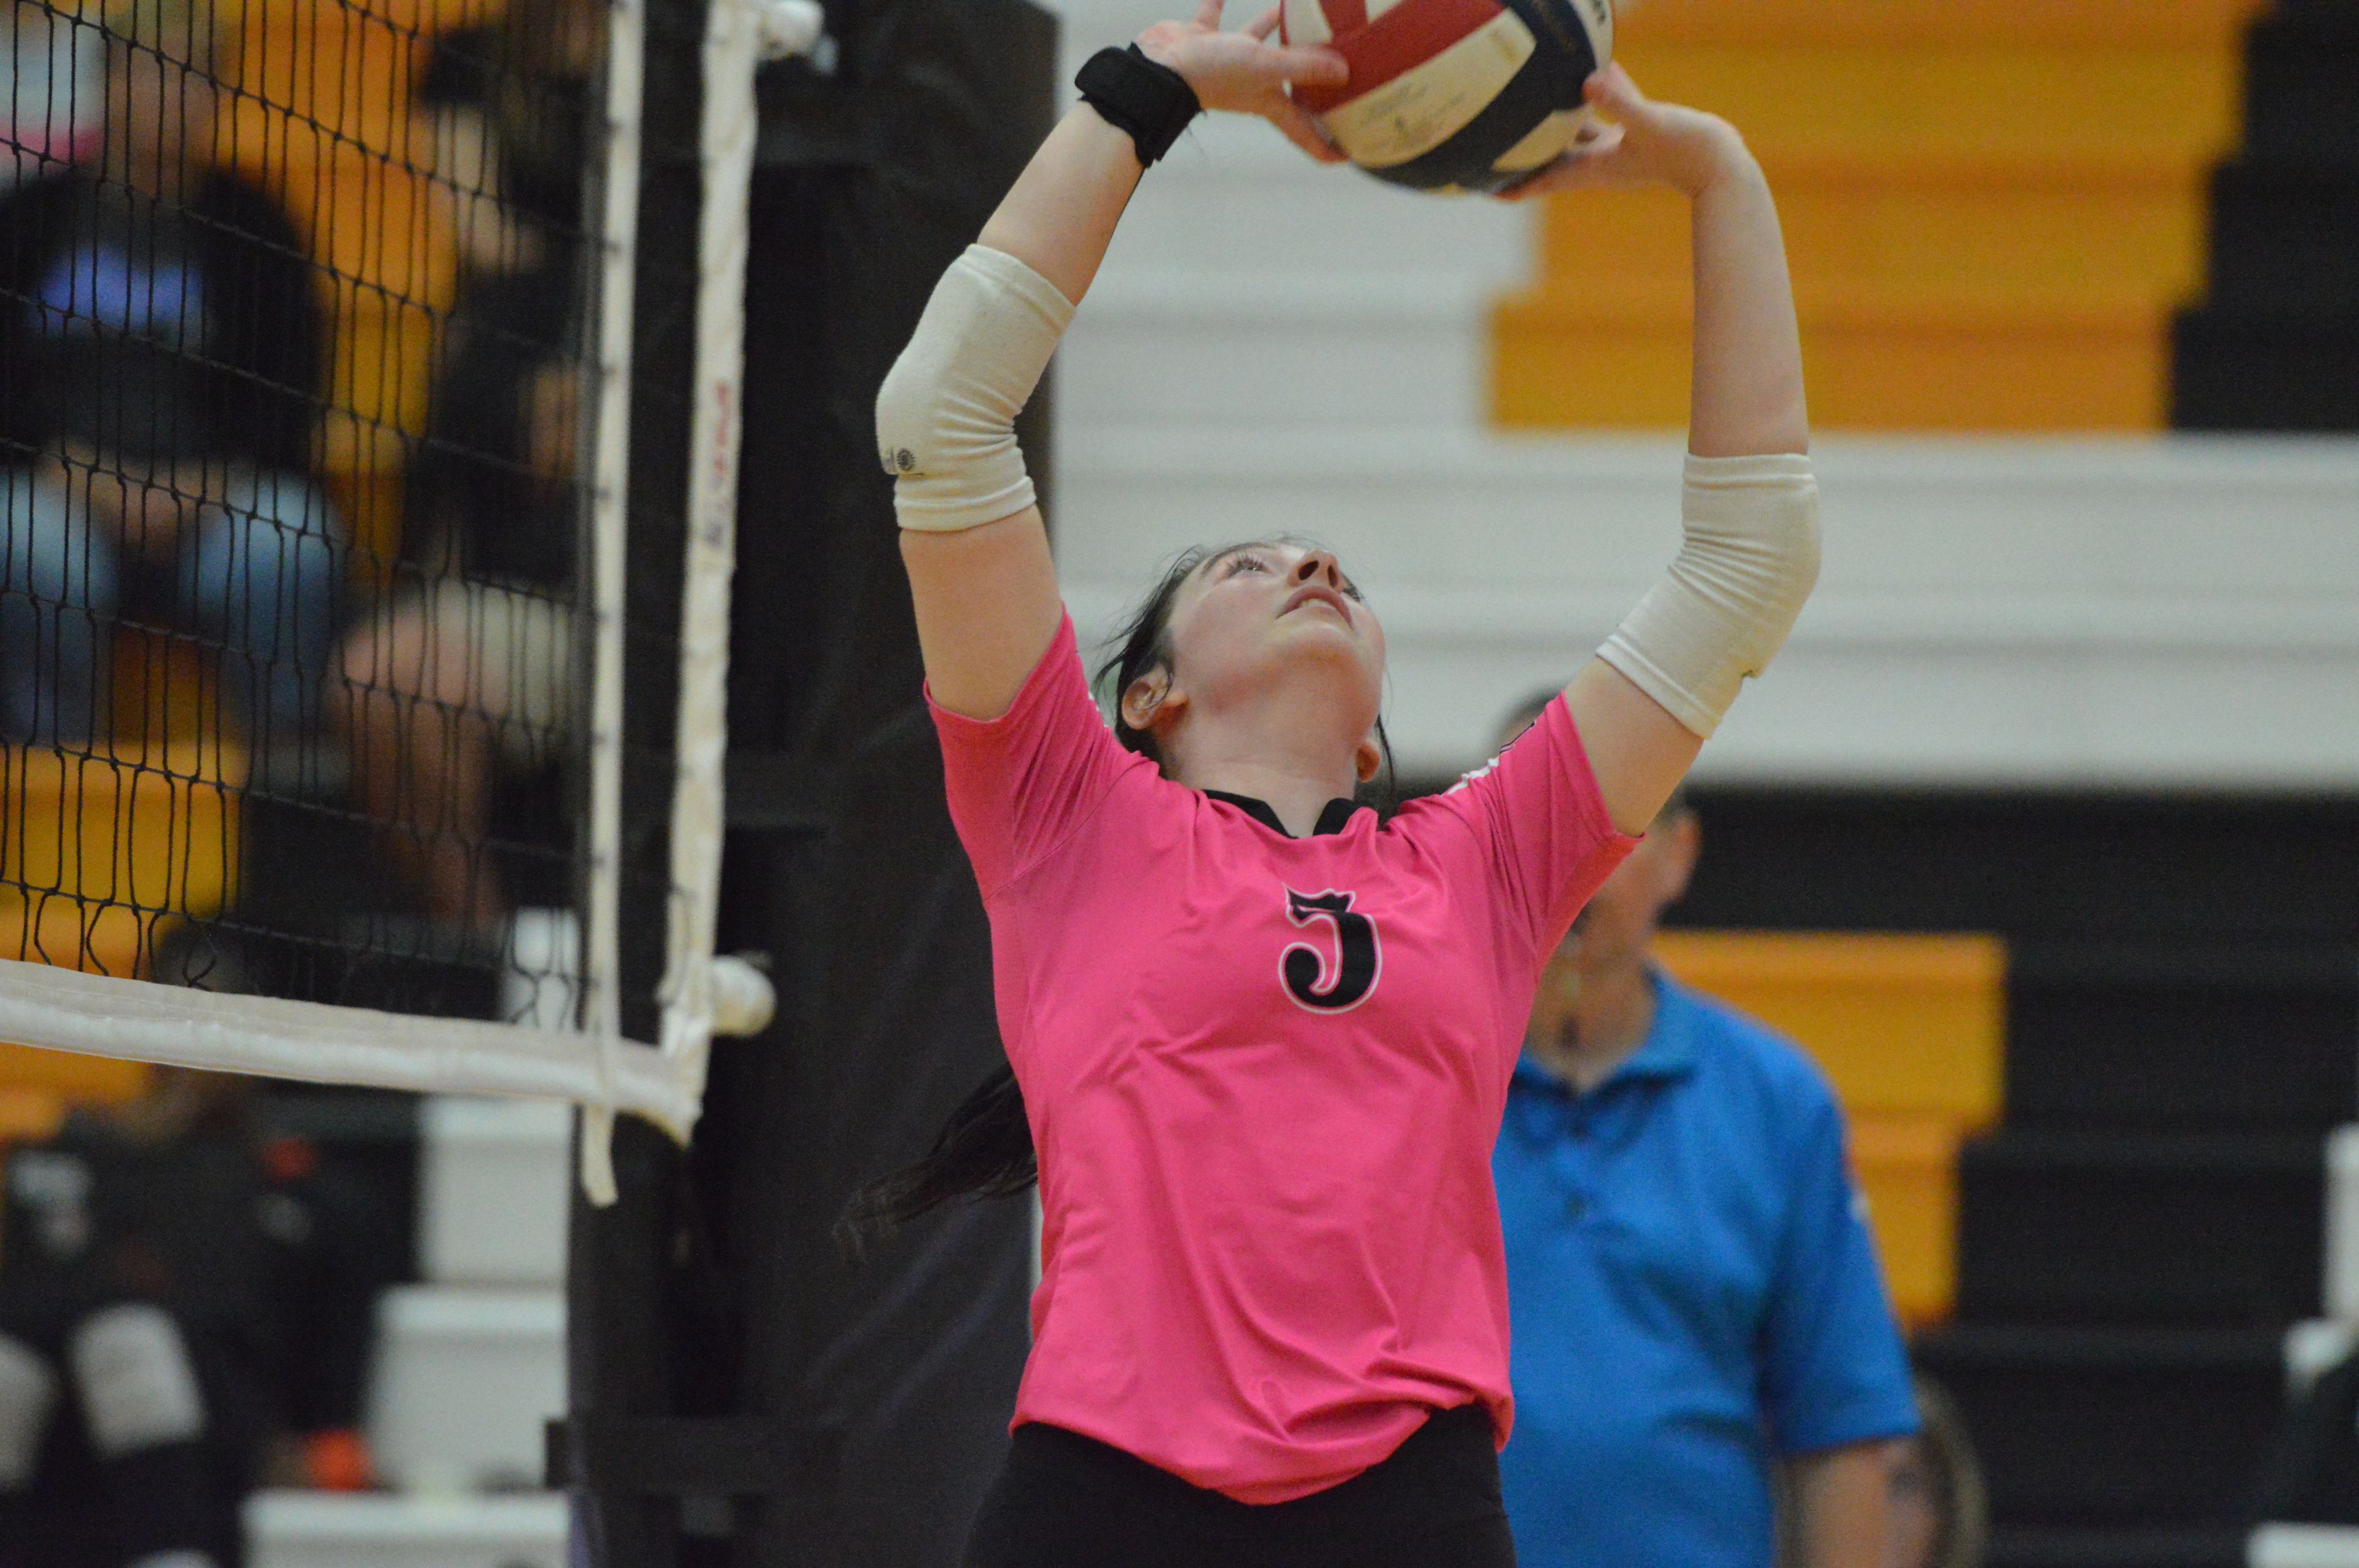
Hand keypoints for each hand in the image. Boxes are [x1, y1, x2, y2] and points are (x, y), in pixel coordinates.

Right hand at [1137, 0, 1348, 163]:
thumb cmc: (1212, 74)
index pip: (1303, 131)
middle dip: (1308, 74)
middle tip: (1335, 64)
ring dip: (1273, 24)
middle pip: (1288, 80)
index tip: (1349, 155)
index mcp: (1267, 99)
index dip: (1325, 145)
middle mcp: (1250, 82)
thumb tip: (1344, 71)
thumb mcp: (1265, 68)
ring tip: (1294, 8)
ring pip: (1257, 39)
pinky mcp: (1203, 38)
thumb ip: (1304, 66)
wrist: (1159, 67)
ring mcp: (1226, 60)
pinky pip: (1215, 13)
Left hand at [1499, 64, 1753, 200]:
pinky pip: (1600, 118)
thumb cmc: (1689, 151)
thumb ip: (1620, 101)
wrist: (1722, 166)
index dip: (1510, 185)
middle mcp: (1599, 162)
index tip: (1477, 186)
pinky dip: (1584, 104)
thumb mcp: (1650, 122)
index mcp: (1594, 167)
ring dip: (1547, 130)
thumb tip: (1588, 80)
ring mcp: (1616, 149)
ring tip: (1519, 117)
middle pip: (1547, 162)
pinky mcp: (1634, 134)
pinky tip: (1579, 78)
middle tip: (1485, 150)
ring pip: (1571, 138)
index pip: (1543, 181)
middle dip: (1518, 158)